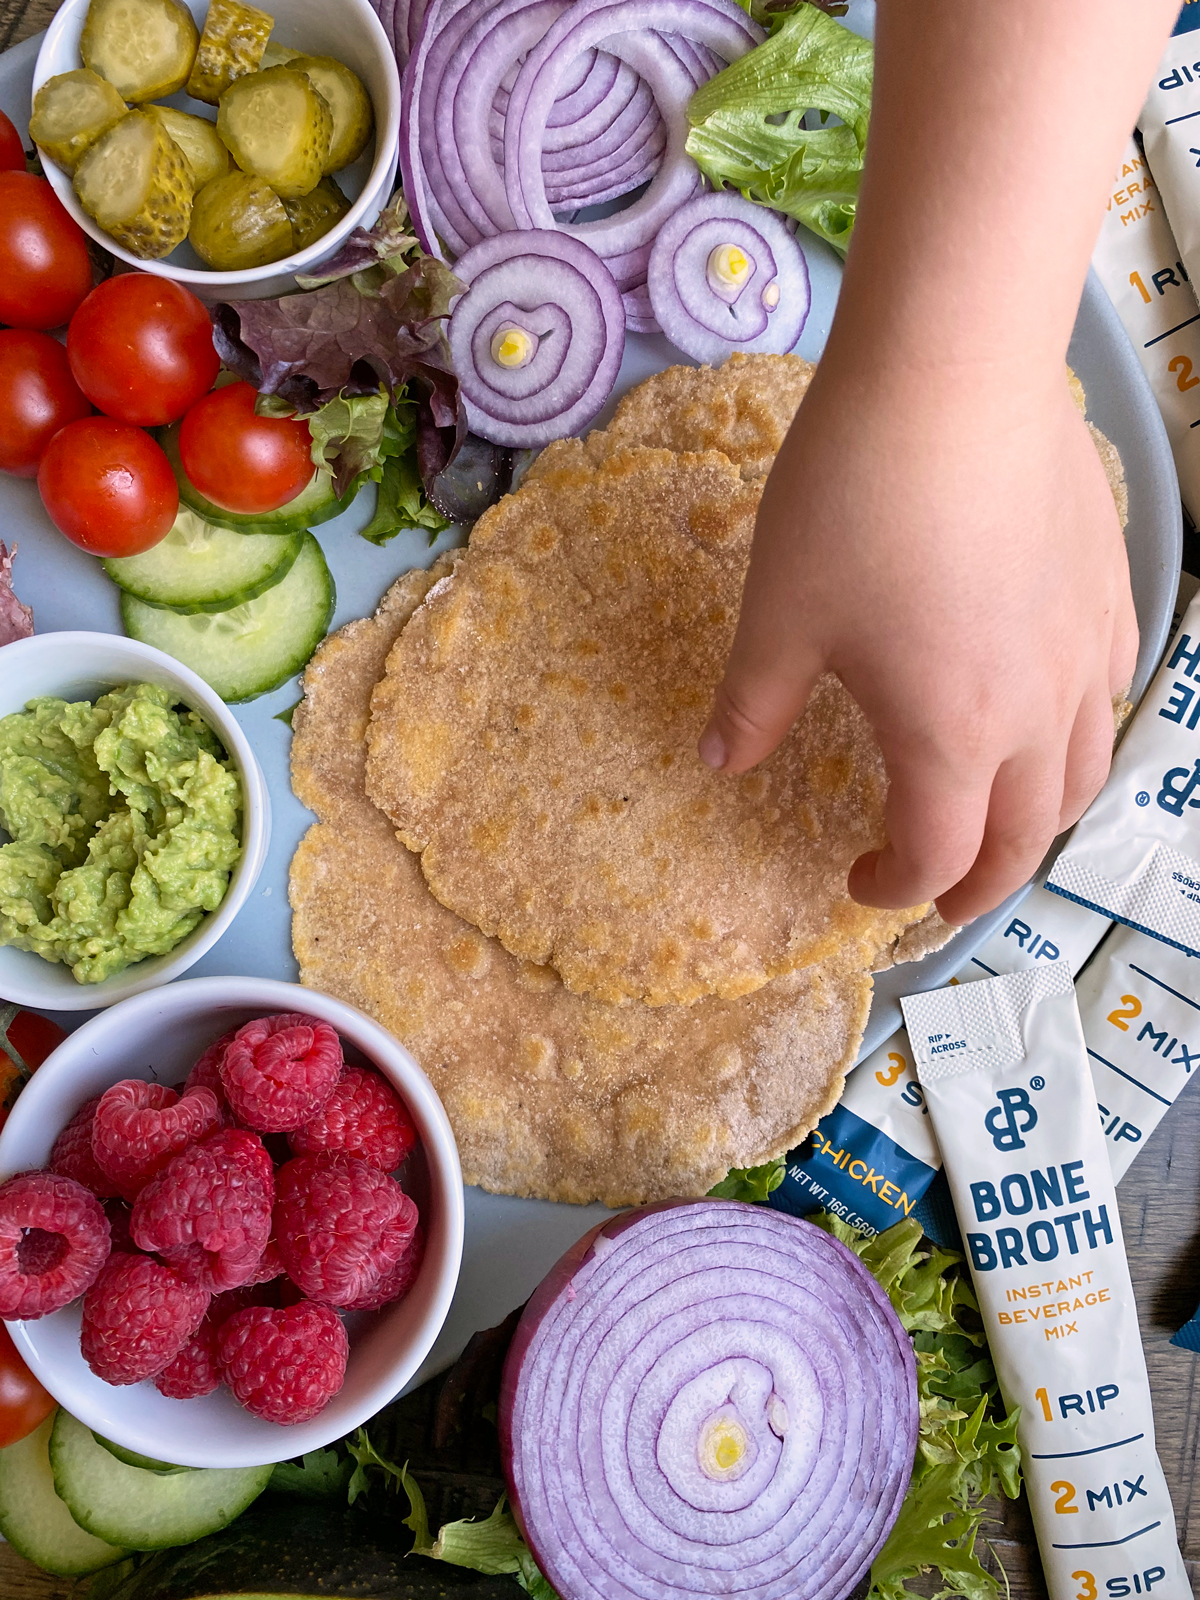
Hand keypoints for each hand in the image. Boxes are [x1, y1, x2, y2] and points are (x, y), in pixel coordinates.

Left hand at [698, 352, 1137, 925]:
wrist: (951, 374)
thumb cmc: (855, 501)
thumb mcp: (780, 614)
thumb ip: (755, 704)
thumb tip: (719, 761)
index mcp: (951, 738)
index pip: (936, 856)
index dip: (893, 888)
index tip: (855, 880)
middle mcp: (1037, 712)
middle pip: (1025, 837)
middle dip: (980, 884)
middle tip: (941, 895)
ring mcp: (1083, 648)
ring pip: (1086, 774)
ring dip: (1040, 822)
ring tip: (1003, 826)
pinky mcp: (1109, 586)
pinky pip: (1112, 688)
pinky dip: (1081, 731)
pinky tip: (1052, 710)